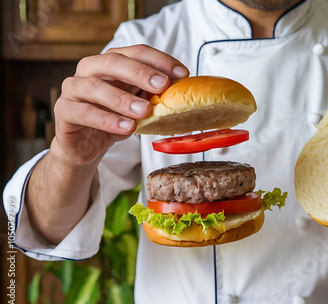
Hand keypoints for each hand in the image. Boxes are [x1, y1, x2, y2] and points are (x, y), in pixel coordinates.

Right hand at [52, 44, 188, 166]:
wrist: (85, 146)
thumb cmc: (114, 119)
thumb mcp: (138, 105)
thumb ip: (153, 95)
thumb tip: (182, 89)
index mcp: (110, 62)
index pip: (135, 52)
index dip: (159, 60)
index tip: (182, 73)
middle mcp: (90, 70)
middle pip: (113, 62)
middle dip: (140, 72)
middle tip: (162, 85)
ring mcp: (73, 89)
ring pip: (95, 87)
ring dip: (123, 99)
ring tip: (144, 111)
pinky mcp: (64, 111)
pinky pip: (84, 112)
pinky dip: (108, 120)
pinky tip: (127, 128)